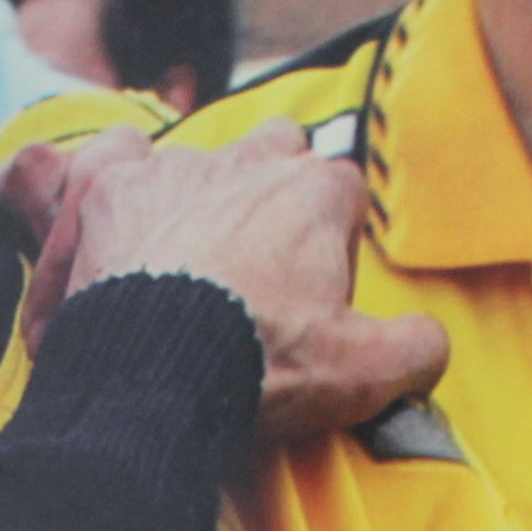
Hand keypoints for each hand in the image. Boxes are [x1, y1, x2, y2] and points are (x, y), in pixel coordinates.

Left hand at [20, 121, 449, 440]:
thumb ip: (416, 348)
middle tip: (250, 267)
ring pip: (191, 156)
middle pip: (273, 152)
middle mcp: (245, 161)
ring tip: (178, 264)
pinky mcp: (104, 188)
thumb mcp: (366, 371)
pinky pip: (108, 155)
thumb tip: (426, 345)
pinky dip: (108, 181)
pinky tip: (112, 217)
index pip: (339, 193)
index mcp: (314, 192)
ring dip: (190, 199)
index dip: (329, 244)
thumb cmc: (260, 366)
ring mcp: (170, 169)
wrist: (156, 377)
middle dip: (268, 195)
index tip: (311, 298)